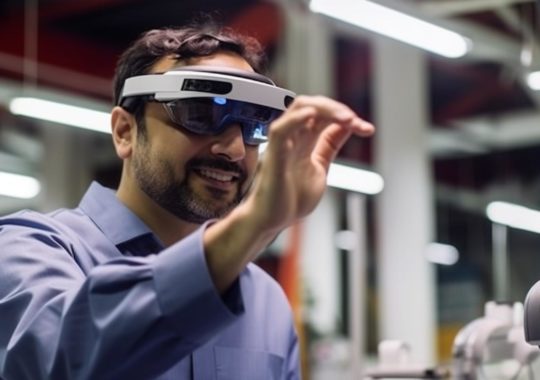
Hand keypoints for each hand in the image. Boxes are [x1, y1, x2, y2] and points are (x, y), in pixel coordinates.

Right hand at [204, 95, 373, 292]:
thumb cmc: (289, 200)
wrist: (271, 222)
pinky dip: (296, 119)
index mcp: (303, 141)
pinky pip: (281, 130)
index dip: (347, 117)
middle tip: (355, 121)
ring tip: (346, 119)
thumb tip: (346, 128)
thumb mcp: (320, 168)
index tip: (367, 129)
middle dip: (337, 108)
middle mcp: (293, 138)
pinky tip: (313, 116)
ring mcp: (283, 145)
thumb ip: (329, 147)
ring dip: (325, 108)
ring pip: (298, 108)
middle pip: (312, 105)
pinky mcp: (273, 156)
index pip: (325, 116)